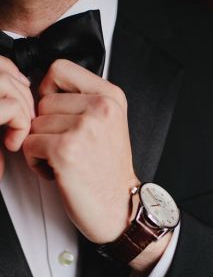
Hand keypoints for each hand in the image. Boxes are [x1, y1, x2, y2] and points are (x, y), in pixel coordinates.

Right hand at [0, 56, 34, 177]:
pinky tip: (11, 144)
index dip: (13, 73)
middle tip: (25, 122)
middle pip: (1, 69)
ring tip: (17, 134)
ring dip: (22, 110)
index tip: (22, 93)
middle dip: (23, 95)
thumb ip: (1, 105)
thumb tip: (22, 88)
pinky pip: (10, 107)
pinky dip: (20, 127)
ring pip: (5, 83)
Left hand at [23, 59, 139, 243]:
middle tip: (66, 145)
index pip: (60, 69)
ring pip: (34, 123)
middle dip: (46, 125)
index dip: (49, 90)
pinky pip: (29, 144)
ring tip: (64, 160)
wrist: (120, 207)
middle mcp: (100, 109)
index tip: (56, 110)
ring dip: (41, 145)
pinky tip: (57, 171)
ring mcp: (83, 128)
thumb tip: (43, 90)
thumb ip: (82, 101)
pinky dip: (36, 162)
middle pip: (43, 100)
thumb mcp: (108, 125)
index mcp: (111, 97)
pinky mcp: (66, 150)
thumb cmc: (110, 172)